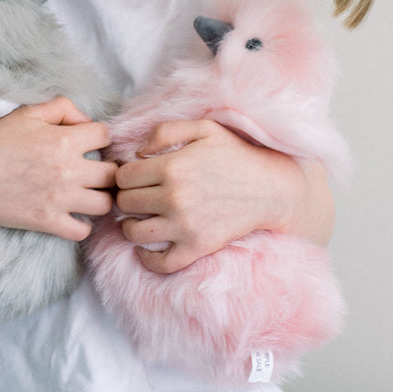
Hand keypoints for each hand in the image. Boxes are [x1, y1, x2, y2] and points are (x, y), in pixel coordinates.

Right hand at [0, 96, 117, 240]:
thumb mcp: (29, 112)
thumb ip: (63, 108)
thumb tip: (87, 121)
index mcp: (65, 139)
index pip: (106, 136)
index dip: (101, 137)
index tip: (92, 143)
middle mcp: (68, 169)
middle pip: (113, 173)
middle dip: (108, 170)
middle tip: (97, 171)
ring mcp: (60, 198)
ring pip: (105, 203)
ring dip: (100, 198)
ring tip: (89, 194)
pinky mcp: (48, 221)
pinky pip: (82, 231)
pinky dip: (82, 225)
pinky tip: (74, 215)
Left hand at [115, 119, 316, 273]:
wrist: (269, 188)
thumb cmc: (234, 154)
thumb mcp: (203, 128)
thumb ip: (165, 131)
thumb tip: (137, 151)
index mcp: (171, 167)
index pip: (123, 176)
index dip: (124, 174)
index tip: (134, 175)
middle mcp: (174, 198)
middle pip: (125, 202)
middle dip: (127, 196)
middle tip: (137, 194)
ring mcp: (185, 226)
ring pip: (134, 232)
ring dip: (130, 225)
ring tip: (139, 217)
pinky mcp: (197, 247)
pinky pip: (160, 263)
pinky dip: (146, 258)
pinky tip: (146, 247)